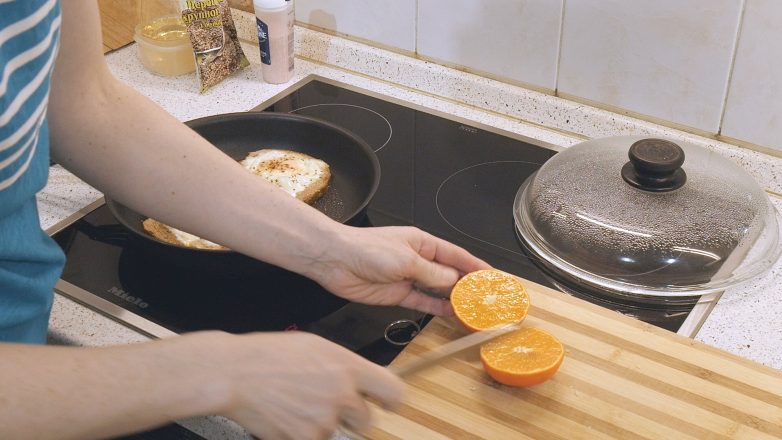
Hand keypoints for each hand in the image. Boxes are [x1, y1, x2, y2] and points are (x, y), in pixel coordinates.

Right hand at [188, 331, 403, 438]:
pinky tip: (287, 415)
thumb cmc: (270, 355)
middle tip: (329, 403)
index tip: (385, 402)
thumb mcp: (316, 346)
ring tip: (299, 404)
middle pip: (367, 420)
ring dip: (324, 423)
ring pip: (337, 432)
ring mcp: (323, 422)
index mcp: (349, 368)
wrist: (235, 374)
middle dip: (353, 415)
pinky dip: (303, 433)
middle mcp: (342, 397)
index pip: (394, 392)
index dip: (391, 400)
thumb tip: (362, 380)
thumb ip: (345, 366)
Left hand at [303, 225, 490, 315]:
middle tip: (488, 299)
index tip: (494, 277)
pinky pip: (423, 301)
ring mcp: (408, 277)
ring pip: (438, 289)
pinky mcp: (398, 294)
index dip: (476, 266)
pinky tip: (452, 312)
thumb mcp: (406, 260)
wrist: (335, 260)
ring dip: (455, 299)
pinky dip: (437, 307)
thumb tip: (455, 280)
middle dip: (468, 285)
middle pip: (450, 273)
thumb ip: (432, 273)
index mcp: (423, 243)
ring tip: (475, 309)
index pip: (457, 255)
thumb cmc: (366, 249)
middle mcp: (418, 259)